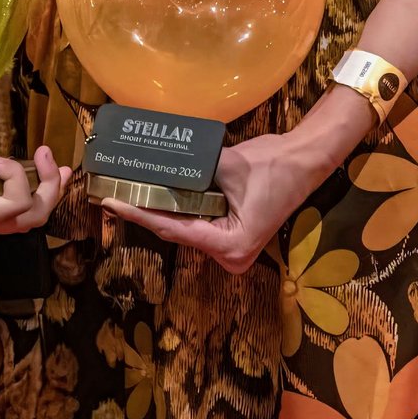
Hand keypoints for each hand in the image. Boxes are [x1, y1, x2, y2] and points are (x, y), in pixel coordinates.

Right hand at [0, 147, 69, 273]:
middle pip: (32, 216)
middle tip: (44, 154)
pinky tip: (27, 176)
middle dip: (47, 186)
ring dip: (45, 190)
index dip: (14, 178)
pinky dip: (27, 191)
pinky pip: (9, 210)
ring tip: (56, 165)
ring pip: (26, 215)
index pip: (13, 206)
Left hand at [97, 128, 330, 273]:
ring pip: (185, 231)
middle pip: (177, 234)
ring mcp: (231, 251)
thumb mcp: (227, 166)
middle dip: (147, 213)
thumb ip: (191, 172)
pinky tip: (155, 196)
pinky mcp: (231, 239)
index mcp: (231, 245)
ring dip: (161, 212)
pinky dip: (178, 211)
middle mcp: (230, 257)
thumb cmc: (273, 164)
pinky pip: (197, 226)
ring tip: (127, 194)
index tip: (113, 203)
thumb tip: (153, 167)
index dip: (141, 215)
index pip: (175, 230)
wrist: (305, 161)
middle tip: (113, 194)